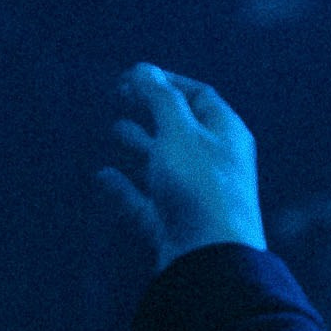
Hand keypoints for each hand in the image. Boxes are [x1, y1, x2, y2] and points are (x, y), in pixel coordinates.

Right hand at [100, 64, 265, 269]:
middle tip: (120, 96)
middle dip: (151, 111)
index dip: (168, 82)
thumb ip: (159, 99)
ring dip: (140, 146)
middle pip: (180, 129)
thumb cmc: (201, 189)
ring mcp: (195, 198)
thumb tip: (144, 69)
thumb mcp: (179, 132)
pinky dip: (126, 189)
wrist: (211, 261)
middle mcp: (214, 165)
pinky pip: (147, 203)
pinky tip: (104, 177)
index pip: (200, 97)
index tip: (135, 75)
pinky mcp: (176, 227)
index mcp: (226, 136)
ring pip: (164, 165)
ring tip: (115, 131)